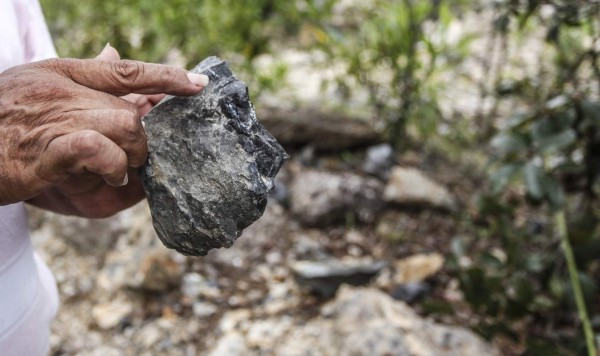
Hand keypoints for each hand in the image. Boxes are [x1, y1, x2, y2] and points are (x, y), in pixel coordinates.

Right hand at [0, 48, 208, 216]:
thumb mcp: (39, 83)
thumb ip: (82, 75)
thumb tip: (114, 53)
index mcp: (62, 72)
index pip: (125, 70)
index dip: (166, 76)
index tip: (198, 84)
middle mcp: (62, 91)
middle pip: (131, 110)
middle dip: (143, 139)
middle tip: (134, 157)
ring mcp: (54, 120)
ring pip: (124, 126)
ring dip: (132, 155)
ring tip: (121, 170)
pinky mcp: (45, 152)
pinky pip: (97, 149)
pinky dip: (112, 165)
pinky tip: (110, 177)